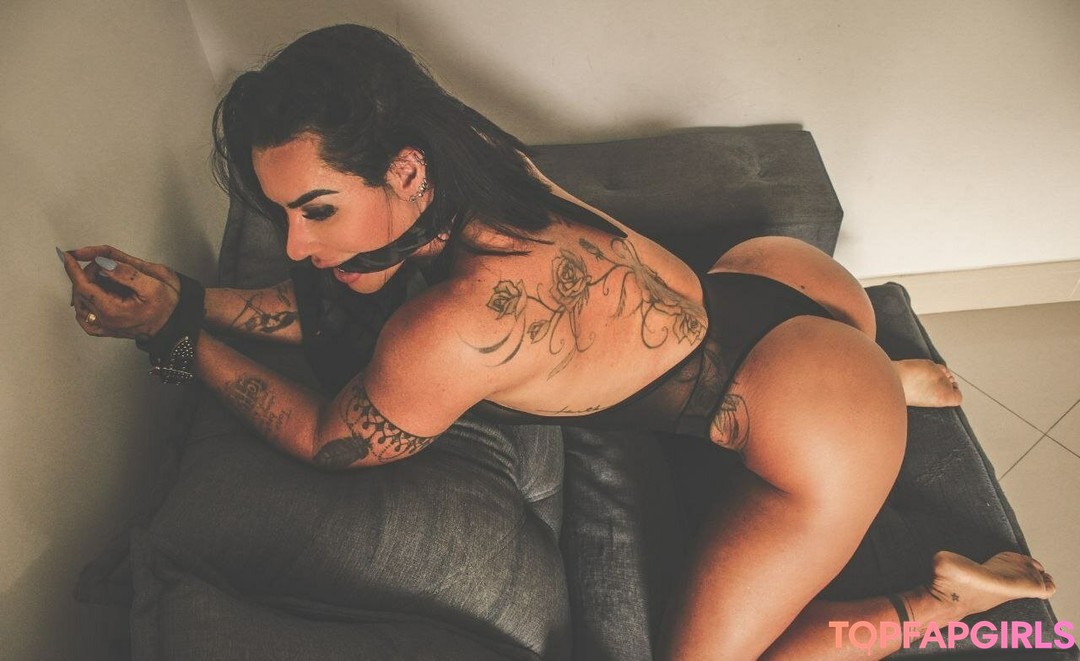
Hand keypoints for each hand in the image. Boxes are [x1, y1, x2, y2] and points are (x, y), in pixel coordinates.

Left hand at [59, 245, 181, 340]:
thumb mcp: (153, 283)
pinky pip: (84, 314)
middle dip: (89, 273)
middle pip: (80, 290)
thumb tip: (102, 263)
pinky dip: (85, 300)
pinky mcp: (103, 330)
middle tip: (108, 265)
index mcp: (113, 311)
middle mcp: (104, 322)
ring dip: (89, 285)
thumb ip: (125, 272)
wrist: (174, 324)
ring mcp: (102, 327)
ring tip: (110, 280)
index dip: (73, 268)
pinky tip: (97, 294)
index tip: (67, 255)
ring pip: (80, 300)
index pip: (83, 286)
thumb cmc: (167, 306)